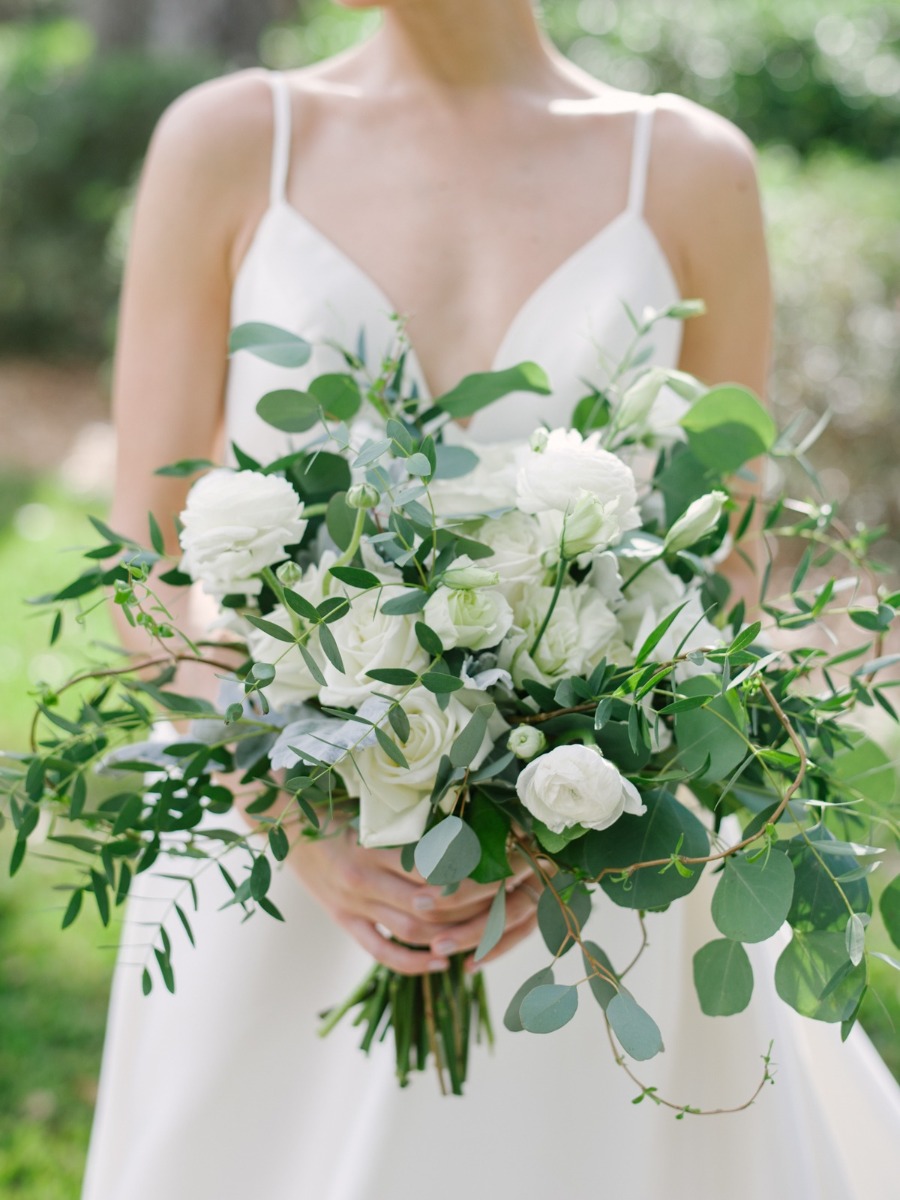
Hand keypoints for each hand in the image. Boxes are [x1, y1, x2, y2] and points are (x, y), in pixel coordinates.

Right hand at [288, 825, 538, 975]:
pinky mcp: (344, 921)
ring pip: (411, 930)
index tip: (503, 865)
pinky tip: (441, 962)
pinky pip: (381, 951)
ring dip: (449, 936)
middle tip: (505, 900)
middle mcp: (363, 880)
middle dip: (472, 905)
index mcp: (372, 845)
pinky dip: (413, 962)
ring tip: (483, 931)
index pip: (434, 868)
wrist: (281, 822)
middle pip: (430, 905)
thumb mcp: (371, 805)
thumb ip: (411, 817)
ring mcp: (353, 905)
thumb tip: (467, 814)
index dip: (472, 872)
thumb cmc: (333, 803)